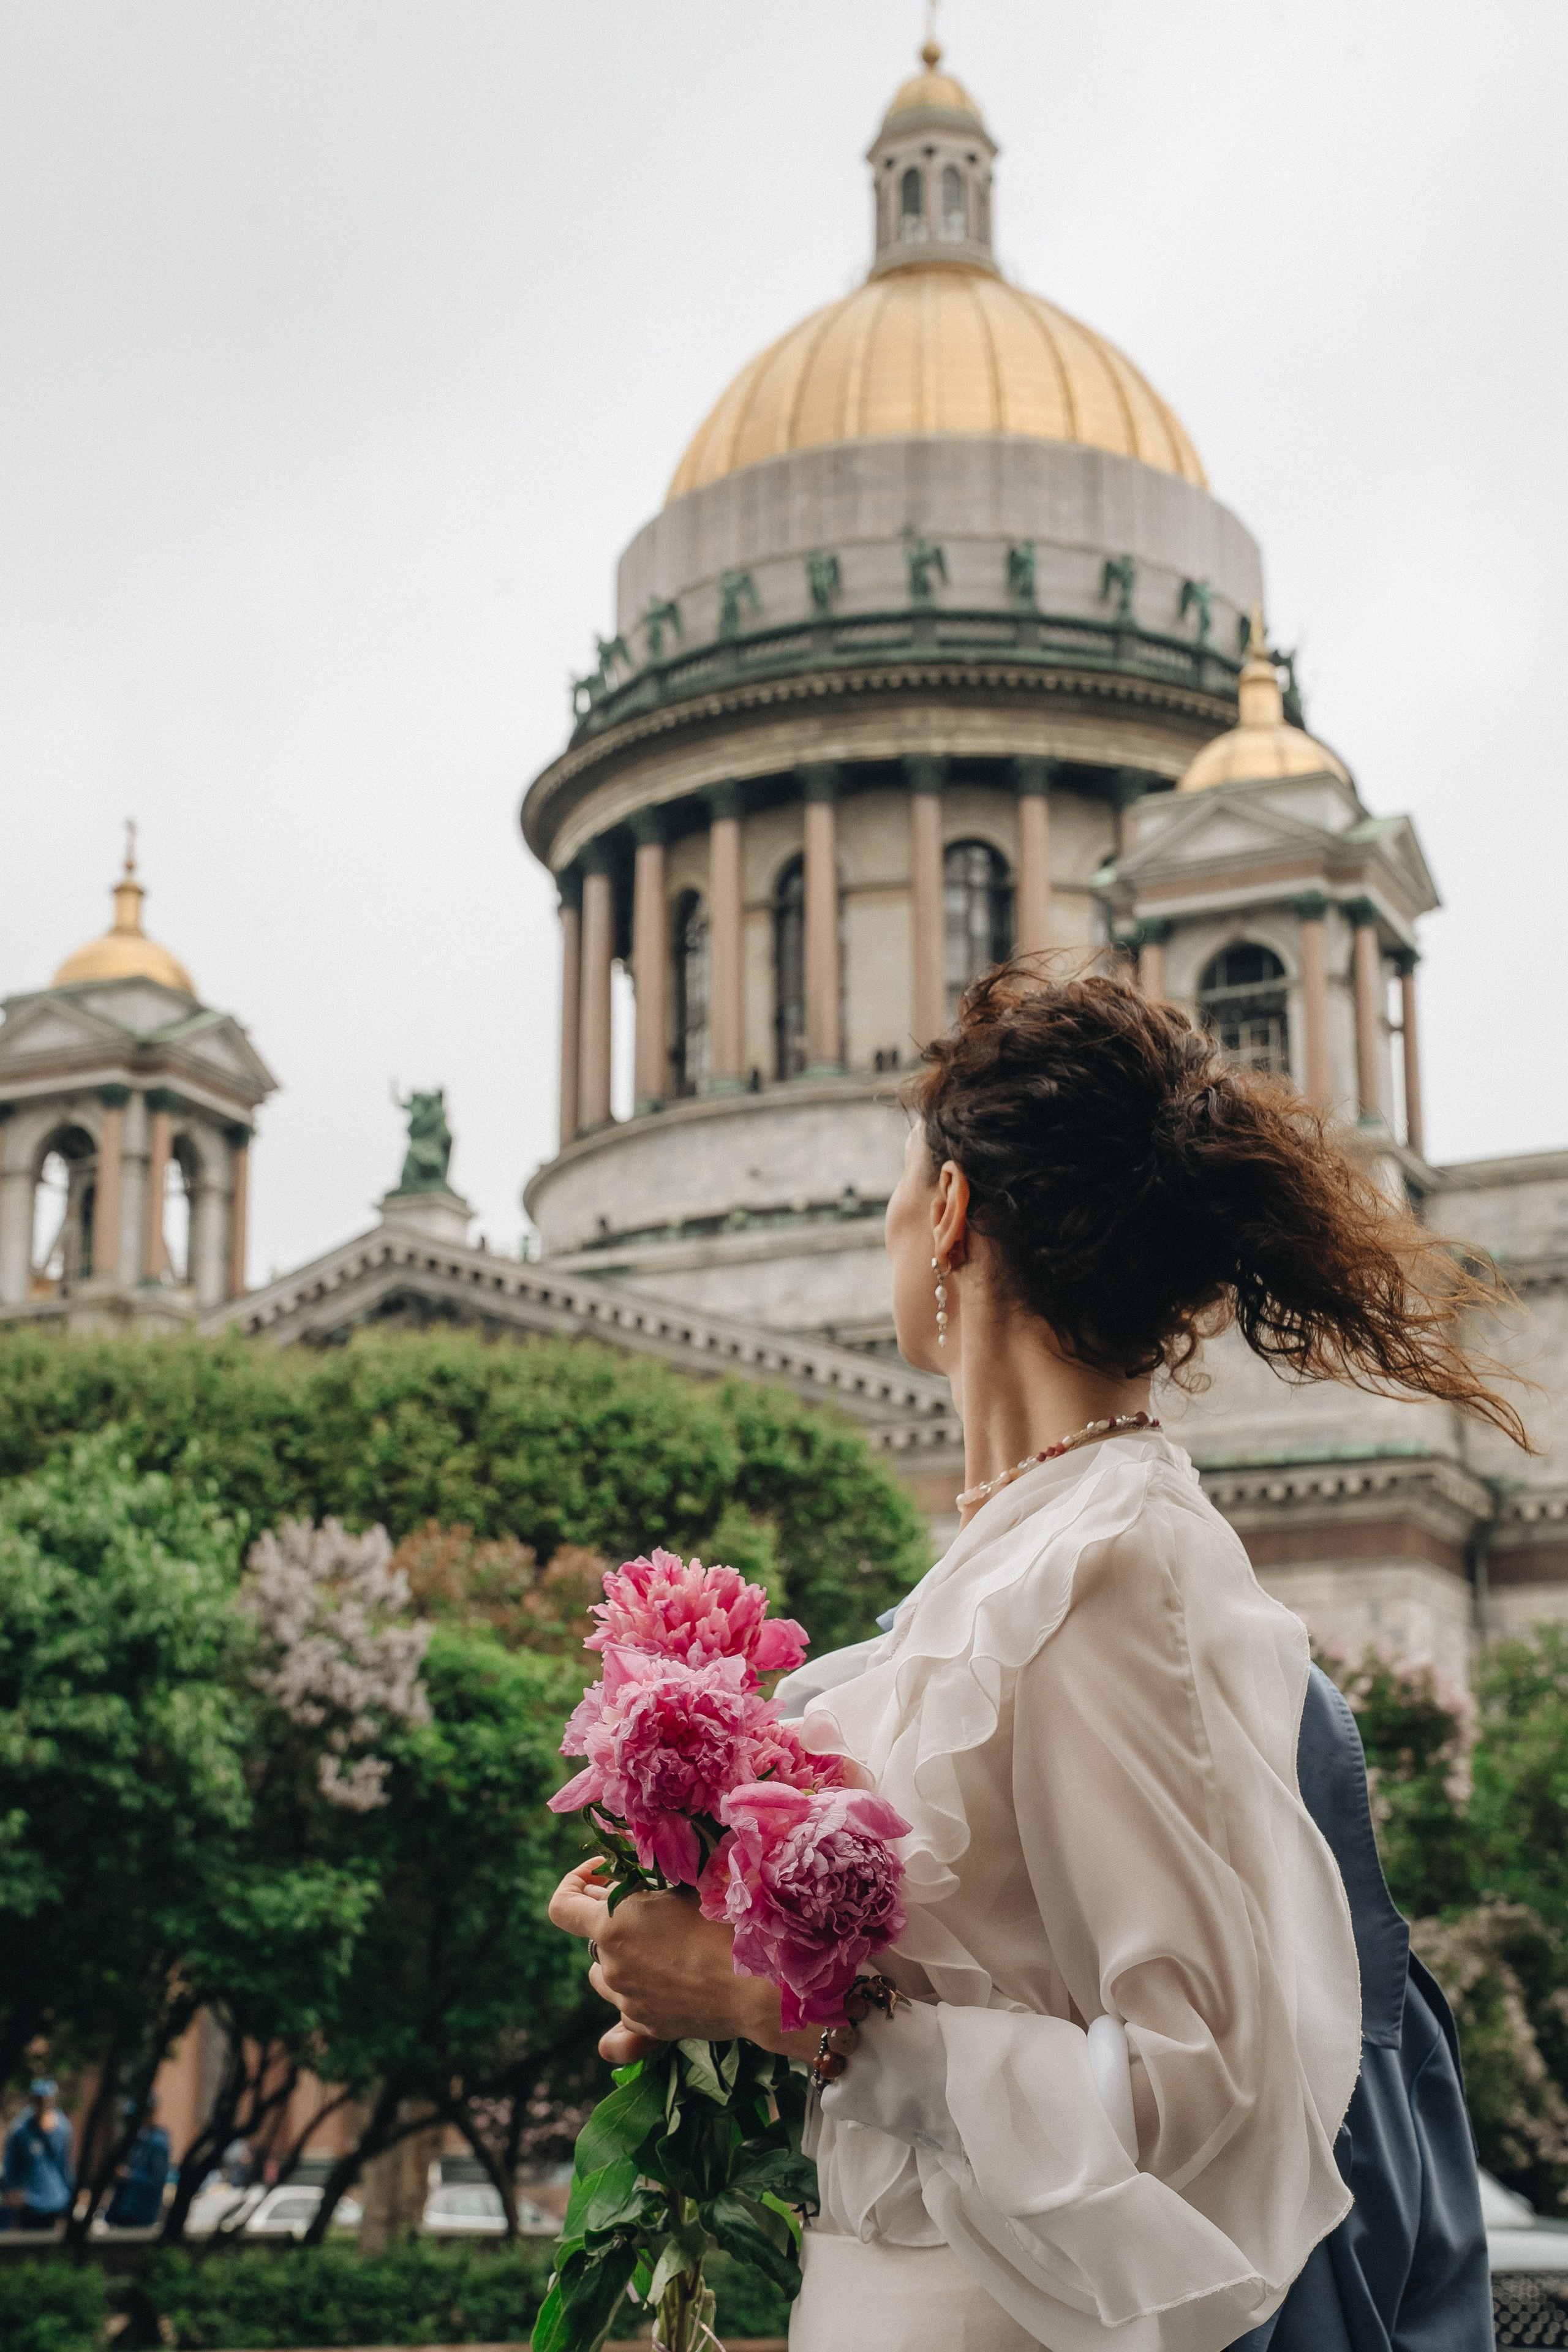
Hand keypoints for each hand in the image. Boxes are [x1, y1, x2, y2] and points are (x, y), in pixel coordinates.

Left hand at [549, 1859, 785, 2060]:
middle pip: (593, 1939)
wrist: (757, 1984)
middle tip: (652, 1906)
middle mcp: (611, 1966)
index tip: (604, 1874)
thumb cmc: (725, 1922)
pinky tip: (660, 1986)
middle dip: (614, 1920)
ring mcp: (626, 2002)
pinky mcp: (646, 2028)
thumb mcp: (686, 1884)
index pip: (561, 1906)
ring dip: (620, 1958)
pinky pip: (625, 2011)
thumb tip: (630, 1871)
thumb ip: (650, 1879)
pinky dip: (636, 1995)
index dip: (575, 1884)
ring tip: (659, 1945)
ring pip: (605, 1976)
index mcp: (612, 1925)